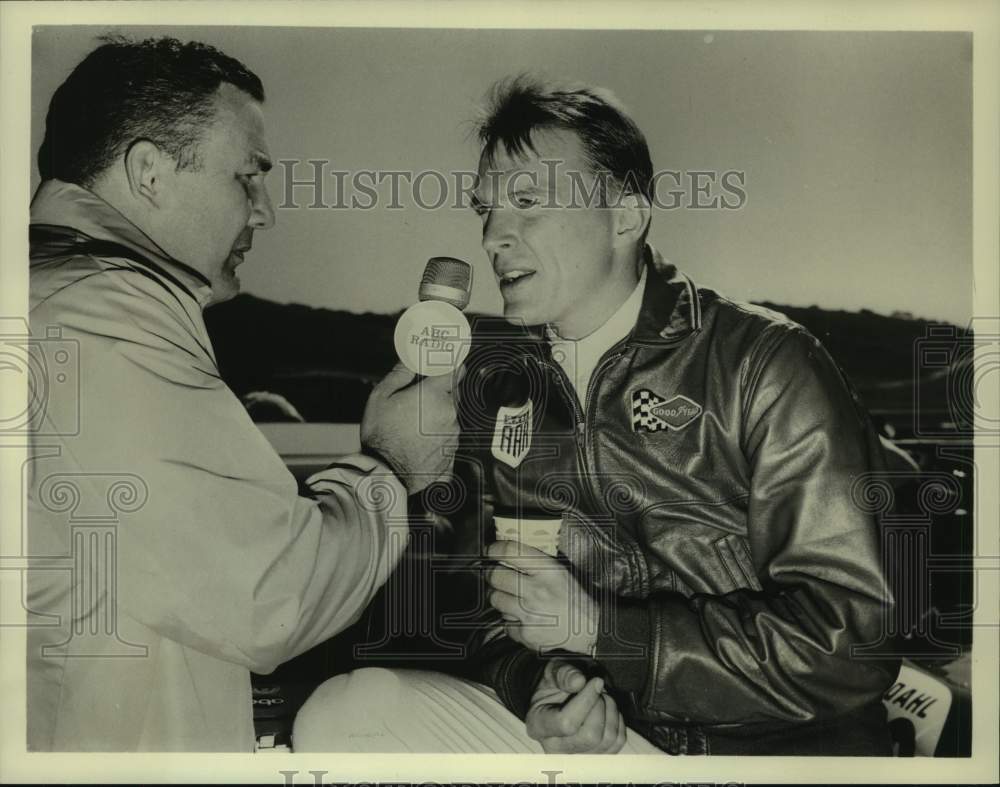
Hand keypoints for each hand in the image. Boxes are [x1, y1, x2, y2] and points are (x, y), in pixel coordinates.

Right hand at [361, 363, 459, 494]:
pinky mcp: (452, 451)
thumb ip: (399, 374)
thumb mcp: (380, 397)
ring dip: (438, 414)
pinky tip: (418, 439)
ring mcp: (453, 433)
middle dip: (439, 392)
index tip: (442, 366)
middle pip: (453, 393)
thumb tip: (410, 360)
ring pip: (450, 415)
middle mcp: (450, 412)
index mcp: (434, 395)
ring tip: (413, 424)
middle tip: (417, 398)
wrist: (387, 475)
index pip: (455, 370)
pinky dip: (437, 433)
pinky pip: (448, 434)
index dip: (449, 366)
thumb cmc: (381, 436)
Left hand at [486, 540, 598, 654]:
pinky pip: (505, 622)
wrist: (589, 629)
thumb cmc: (574, 599)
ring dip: (500, 597)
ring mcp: (529, 614)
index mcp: (548, 571)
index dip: (495, 549)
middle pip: (496, 576)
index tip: (491, 550)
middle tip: (497, 575)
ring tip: (513, 598)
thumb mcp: (560, 572)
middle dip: (493, 574)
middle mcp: (537, 591)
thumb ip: (535, 562)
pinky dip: (510, 620)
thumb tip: (507, 554)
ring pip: (496, 599)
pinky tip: (523, 617)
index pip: (511, 552)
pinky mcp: (525, 633)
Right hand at [526, 659, 626, 753]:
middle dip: (600, 706)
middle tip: (597, 688)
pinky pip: (617, 742)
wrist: (556, 700)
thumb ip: (563, 674)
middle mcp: (555, 748)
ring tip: (601, 697)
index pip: (567, 723)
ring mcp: (576, 756)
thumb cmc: (552, 687)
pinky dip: (617, 722)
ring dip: (610, 711)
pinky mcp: (596, 757)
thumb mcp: (552, 672)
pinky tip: (606, 710)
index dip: (586, 701)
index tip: (596, 682)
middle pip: (590, 736)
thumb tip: (579, 681)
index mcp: (538, 726)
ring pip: (607, 739)